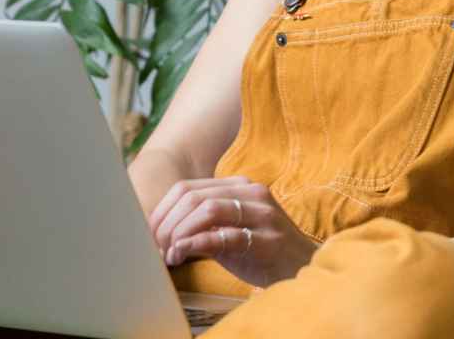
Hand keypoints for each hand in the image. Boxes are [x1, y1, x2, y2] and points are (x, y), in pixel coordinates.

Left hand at [147, 176, 319, 287]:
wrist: (303, 267)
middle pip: (193, 197)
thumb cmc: (261, 249)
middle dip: (167, 223)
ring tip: (169, 253)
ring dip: (179, 233)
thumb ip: (202, 222)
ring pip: (207, 210)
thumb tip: (160, 231)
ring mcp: (262, 215)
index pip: (188, 188)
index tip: (150, 233)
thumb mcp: (230, 228)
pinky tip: (183, 255)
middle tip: (156, 247)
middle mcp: (251, 193)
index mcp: (239, 185)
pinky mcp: (267, 240)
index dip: (162, 211)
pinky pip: (224, 236)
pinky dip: (196, 245)